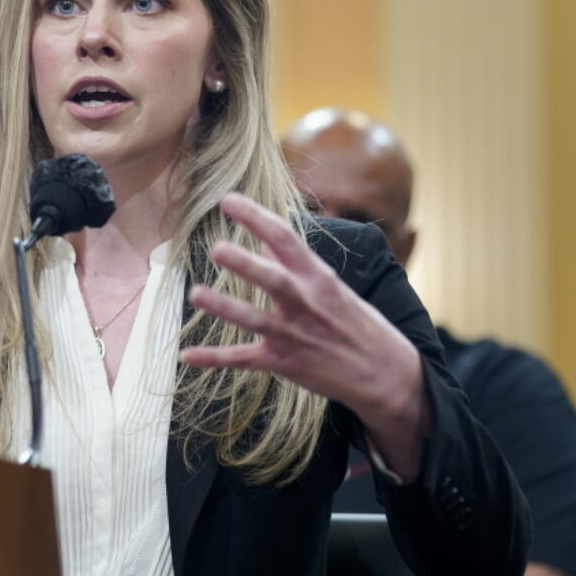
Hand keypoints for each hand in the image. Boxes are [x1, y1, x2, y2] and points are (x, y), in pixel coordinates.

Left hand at [180, 193, 430, 477]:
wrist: (387, 375)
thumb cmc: (357, 323)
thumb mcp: (332, 287)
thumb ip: (294, 264)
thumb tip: (261, 238)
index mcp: (319, 278)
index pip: (286, 240)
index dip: (257, 218)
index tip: (229, 200)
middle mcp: (306, 304)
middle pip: (274, 280)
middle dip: (246, 265)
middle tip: (217, 248)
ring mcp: (295, 335)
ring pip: (256, 320)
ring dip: (226, 308)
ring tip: (196, 294)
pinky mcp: (285, 363)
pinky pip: (244, 360)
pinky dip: (215, 359)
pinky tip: (187, 355)